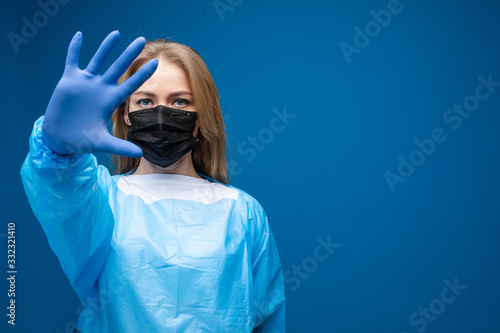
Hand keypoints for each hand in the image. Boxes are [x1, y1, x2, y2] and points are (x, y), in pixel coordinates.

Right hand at [42, 31, 157, 157]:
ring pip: (98, 60)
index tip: (155, 63)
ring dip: (106, 47)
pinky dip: (75, 48)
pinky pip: (72, 60)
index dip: (143, 74)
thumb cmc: (82, 140)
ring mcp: (85, 83)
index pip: (130, 84)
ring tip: (116, 33)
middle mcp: (100, 89)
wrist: (60, 138)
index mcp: (110, 101)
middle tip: (141, 40)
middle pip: (118, 67)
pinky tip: (80, 35)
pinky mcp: (69, 80)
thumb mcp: (101, 143)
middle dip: (129, 54)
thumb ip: (120, 147)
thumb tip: (140, 154)